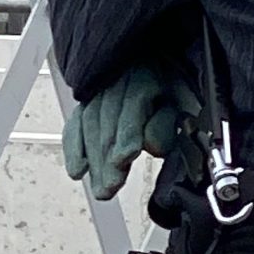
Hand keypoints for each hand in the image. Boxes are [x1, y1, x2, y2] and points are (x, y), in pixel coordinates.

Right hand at [62, 62, 193, 199]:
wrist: (151, 63)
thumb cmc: (170, 89)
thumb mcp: (178, 103)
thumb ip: (166, 124)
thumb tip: (153, 145)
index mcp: (143, 77)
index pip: (132, 105)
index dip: (127, 133)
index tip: (124, 158)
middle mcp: (115, 81)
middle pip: (107, 121)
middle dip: (107, 158)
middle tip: (109, 187)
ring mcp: (97, 91)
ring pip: (90, 127)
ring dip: (94, 162)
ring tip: (101, 189)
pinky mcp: (85, 103)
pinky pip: (75, 125)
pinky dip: (74, 150)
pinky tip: (77, 172)